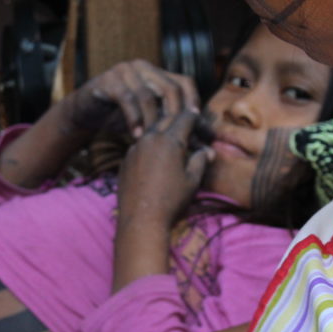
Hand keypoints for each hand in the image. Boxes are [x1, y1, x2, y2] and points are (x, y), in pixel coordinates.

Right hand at [64, 60, 199, 136]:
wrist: (86, 112)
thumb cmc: (122, 117)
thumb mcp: (151, 121)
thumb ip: (173, 126)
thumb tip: (205, 146)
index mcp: (157, 73)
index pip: (185, 82)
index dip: (194, 102)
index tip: (199, 127)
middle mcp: (143, 68)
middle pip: (170, 87)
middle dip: (177, 115)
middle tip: (179, 138)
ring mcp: (125, 71)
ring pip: (148, 94)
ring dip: (153, 120)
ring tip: (156, 141)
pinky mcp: (107, 80)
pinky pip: (126, 98)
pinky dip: (134, 118)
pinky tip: (137, 136)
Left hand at [117, 109, 214, 229]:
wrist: (141, 219)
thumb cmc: (172, 200)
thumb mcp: (192, 180)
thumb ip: (200, 160)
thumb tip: (207, 150)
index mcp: (170, 140)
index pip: (184, 118)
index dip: (192, 114)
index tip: (195, 112)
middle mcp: (150, 139)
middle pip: (165, 120)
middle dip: (175, 119)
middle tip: (184, 121)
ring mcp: (134, 149)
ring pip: (150, 132)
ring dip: (160, 131)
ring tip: (168, 137)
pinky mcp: (125, 160)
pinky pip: (139, 146)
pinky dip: (148, 146)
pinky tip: (153, 156)